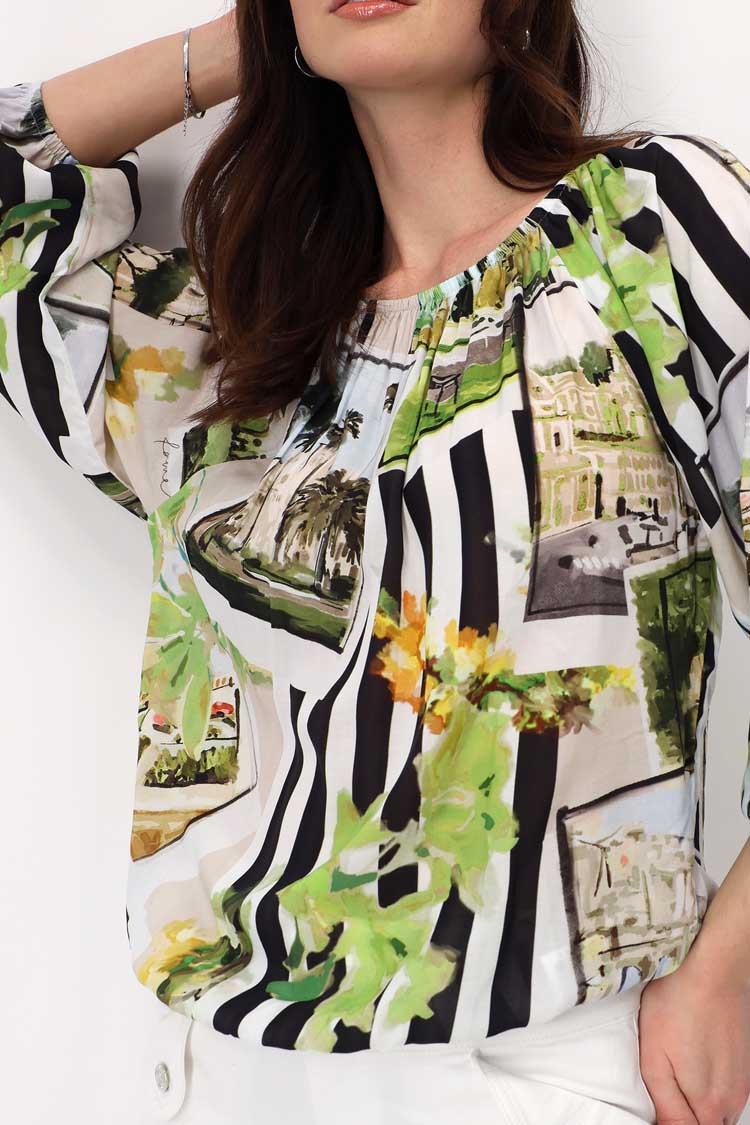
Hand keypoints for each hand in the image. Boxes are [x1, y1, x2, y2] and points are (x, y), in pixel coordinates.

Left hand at [637, 960, 749, 1123]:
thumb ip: (666, 1107)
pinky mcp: (743, 1065)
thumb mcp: (654, 1060)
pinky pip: (727, 1092)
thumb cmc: (678, 1007)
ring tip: (678, 1076)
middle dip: (686, 1118)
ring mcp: (741, 1082)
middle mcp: (730, 1099)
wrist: (713, 970)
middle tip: (665, 1092)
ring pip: (719, 1113)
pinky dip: (710, 1090)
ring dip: (699, 1106)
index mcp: (708, 1105)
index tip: (658, 1112)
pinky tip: (694, 1064)